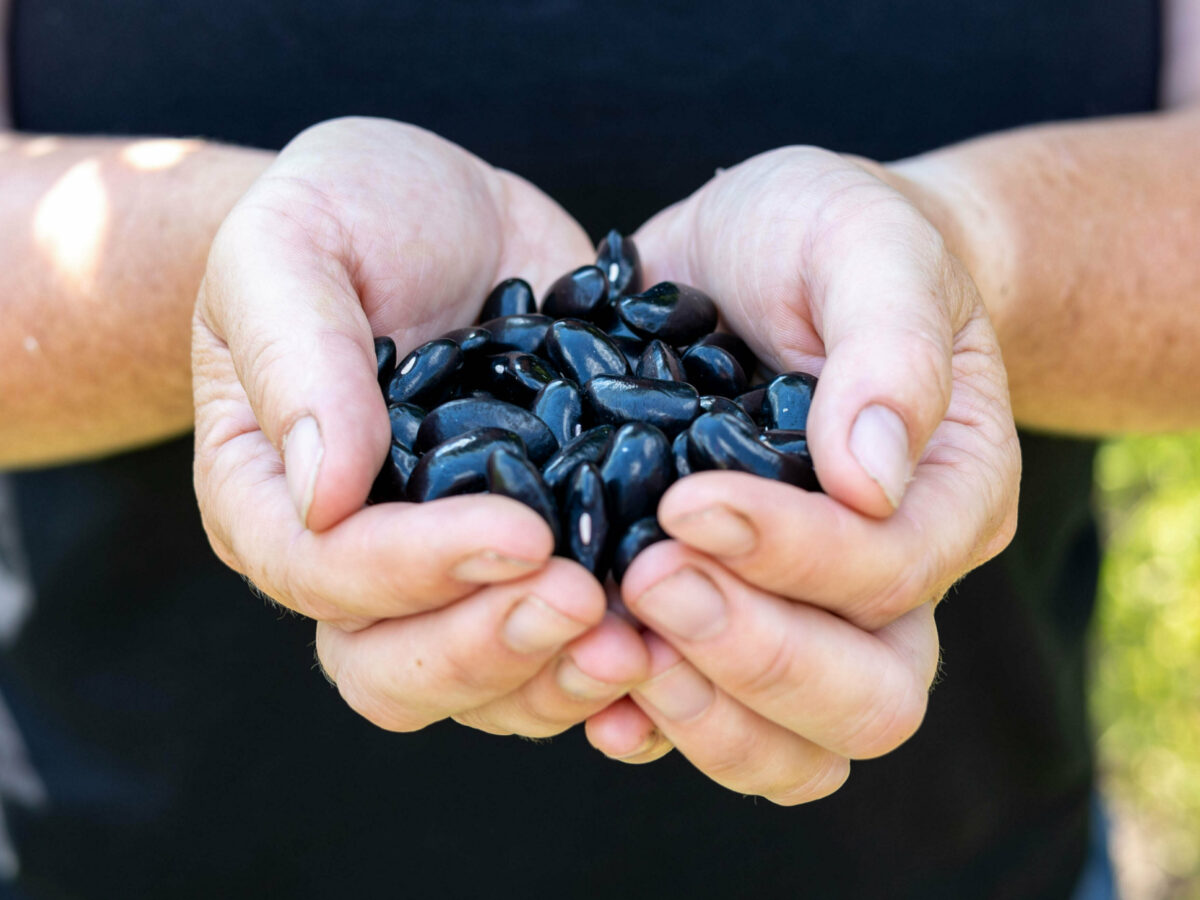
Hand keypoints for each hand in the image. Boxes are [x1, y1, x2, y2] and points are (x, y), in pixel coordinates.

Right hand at [193, 117, 647, 737]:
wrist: (444, 217)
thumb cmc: (346, 214)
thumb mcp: (296, 246)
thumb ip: (298, 356)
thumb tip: (323, 495)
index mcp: (273, 497)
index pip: (322, 575)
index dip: (412, 573)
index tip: (518, 531)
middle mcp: (357, 561)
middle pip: (394, 668)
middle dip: (490, 647)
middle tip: (585, 602)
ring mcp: (452, 572)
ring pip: (484, 687)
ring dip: (559, 677)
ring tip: (639, 640)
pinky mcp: (537, 560)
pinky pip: (558, 653)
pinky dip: (611, 668)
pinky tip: (672, 646)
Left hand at [584, 146, 1020, 800]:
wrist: (771, 254)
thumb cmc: (833, 237)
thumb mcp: (866, 245)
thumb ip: (887, 345)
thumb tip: (868, 483)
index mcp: (944, 496)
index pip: (890, 573)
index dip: (794, 555)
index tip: (689, 502)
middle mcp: (888, 582)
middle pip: (866, 702)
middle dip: (752, 655)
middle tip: (644, 579)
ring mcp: (807, 617)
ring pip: (795, 751)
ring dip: (700, 714)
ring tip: (607, 643)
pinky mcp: (725, 619)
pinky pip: (709, 723)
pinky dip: (650, 722)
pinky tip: (584, 681)